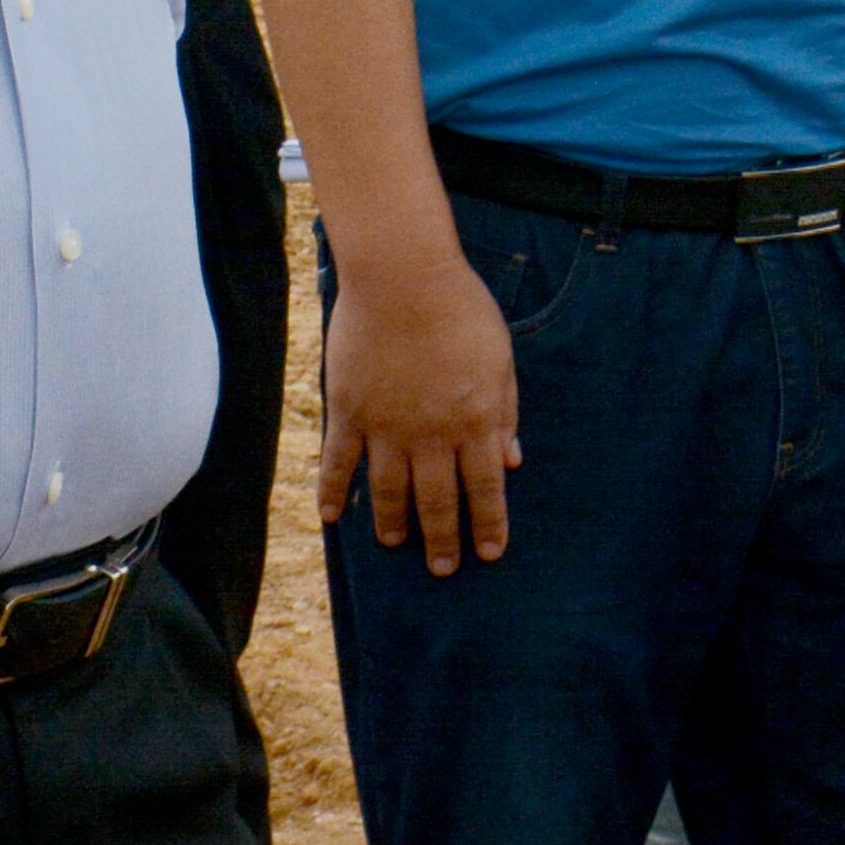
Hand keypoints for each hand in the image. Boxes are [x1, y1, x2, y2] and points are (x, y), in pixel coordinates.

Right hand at [322, 252, 521, 572]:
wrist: (403, 276)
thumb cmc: (461, 309)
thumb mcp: (500, 359)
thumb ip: (505, 411)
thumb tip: (512, 460)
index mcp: (474, 421)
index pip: (486, 487)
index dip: (489, 523)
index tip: (489, 552)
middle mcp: (431, 434)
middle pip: (438, 500)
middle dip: (443, 539)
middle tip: (443, 568)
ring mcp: (386, 426)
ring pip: (388, 491)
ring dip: (393, 523)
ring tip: (395, 544)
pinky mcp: (349, 411)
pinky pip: (338, 462)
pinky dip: (333, 491)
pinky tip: (332, 516)